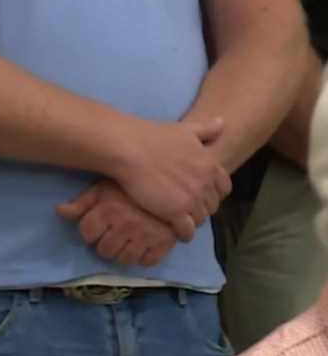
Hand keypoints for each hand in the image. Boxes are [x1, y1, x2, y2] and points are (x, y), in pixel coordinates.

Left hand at [58, 180, 177, 267]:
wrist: (172, 180)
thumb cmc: (131, 184)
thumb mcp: (104, 187)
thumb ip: (82, 202)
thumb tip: (60, 212)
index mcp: (108, 209)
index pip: (86, 234)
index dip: (89, 232)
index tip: (97, 227)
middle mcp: (125, 224)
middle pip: (103, 251)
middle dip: (105, 244)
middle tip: (113, 235)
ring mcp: (146, 235)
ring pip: (124, 260)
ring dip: (123, 254)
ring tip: (127, 241)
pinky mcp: (164, 242)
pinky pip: (147, 262)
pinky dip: (144, 257)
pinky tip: (144, 245)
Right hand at [113, 118, 229, 241]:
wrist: (131, 149)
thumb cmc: (154, 137)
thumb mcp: (184, 129)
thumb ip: (205, 130)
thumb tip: (222, 122)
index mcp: (210, 165)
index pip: (224, 188)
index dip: (212, 193)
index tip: (199, 194)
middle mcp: (205, 184)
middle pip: (212, 205)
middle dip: (201, 208)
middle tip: (187, 209)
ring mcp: (192, 200)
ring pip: (201, 219)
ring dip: (192, 221)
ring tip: (179, 221)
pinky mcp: (175, 213)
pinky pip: (187, 231)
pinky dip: (183, 233)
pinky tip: (174, 231)